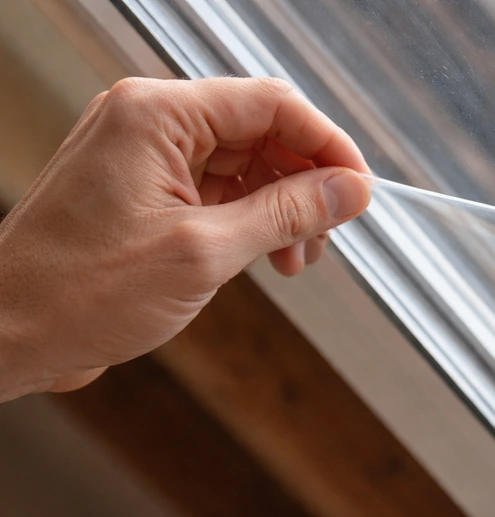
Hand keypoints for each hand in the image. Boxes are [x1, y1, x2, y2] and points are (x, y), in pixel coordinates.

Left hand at [0, 77, 370, 400]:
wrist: (11, 334)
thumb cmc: (82, 292)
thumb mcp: (204, 253)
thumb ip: (286, 214)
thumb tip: (350, 190)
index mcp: (157, 116)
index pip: (271, 105)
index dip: (327, 145)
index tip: (360, 190)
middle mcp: (150, 123)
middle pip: (261, 132)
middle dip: (305, 183)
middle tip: (327, 236)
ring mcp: (146, 158)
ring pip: (245, 164)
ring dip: (282, 208)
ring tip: (297, 259)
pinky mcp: (146, 193)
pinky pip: (219, 190)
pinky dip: (251, 221)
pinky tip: (267, 257)